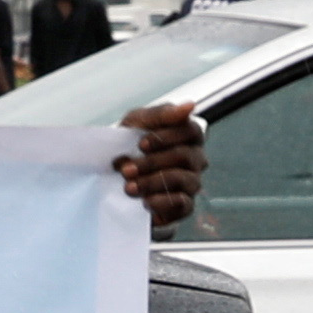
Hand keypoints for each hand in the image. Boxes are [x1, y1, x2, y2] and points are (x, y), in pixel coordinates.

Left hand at [115, 101, 204, 231]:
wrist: (118, 178)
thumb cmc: (132, 145)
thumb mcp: (138, 122)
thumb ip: (161, 114)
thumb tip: (189, 106)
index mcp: (187, 135)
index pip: (189, 131)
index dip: (166, 137)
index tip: (141, 145)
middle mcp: (195, 158)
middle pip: (184, 156)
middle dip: (151, 163)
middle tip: (126, 170)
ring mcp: (192, 182)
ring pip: (182, 180)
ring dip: (152, 183)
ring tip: (129, 187)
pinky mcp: (185, 206)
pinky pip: (183, 204)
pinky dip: (162, 203)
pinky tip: (145, 203)